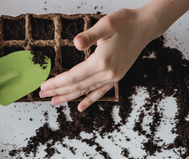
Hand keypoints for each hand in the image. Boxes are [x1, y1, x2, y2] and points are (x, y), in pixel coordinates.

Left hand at [38, 8, 156, 110]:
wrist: (146, 26)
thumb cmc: (126, 22)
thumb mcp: (106, 24)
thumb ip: (89, 36)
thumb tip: (76, 43)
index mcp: (102, 61)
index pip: (73, 77)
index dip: (57, 83)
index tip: (44, 86)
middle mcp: (108, 73)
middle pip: (77, 86)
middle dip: (58, 91)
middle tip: (42, 95)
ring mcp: (113, 77)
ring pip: (86, 91)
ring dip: (69, 97)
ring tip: (54, 102)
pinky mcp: (117, 77)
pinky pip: (100, 92)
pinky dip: (89, 100)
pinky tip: (81, 107)